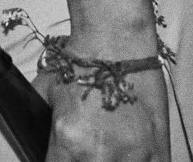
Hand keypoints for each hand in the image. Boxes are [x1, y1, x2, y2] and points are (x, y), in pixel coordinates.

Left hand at [40, 65, 169, 161]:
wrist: (115, 43)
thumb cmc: (80, 64)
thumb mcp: (44, 93)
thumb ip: (40, 122)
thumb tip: (33, 138)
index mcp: (69, 141)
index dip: (57, 161)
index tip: (63, 155)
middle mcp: (100, 155)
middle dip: (84, 161)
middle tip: (87, 149)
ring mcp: (134, 157)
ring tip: (109, 149)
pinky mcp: (159, 152)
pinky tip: (130, 154)